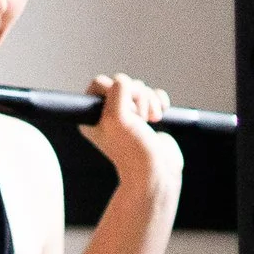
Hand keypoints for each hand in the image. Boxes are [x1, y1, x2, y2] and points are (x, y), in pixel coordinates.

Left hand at [80, 73, 182, 191]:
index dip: (115, 90)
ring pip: (141, 89)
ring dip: (149, 101)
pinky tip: (160, 114)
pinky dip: (159, 101)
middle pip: (124, 84)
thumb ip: (117, 91)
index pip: (100, 83)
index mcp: (93, 115)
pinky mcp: (148, 117)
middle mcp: (109, 114)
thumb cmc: (133, 150)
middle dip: (136, 97)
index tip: (123, 109)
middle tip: (138, 119)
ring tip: (150, 121)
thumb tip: (125, 81)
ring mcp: (130, 116)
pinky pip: (154, 95)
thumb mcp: (116, 116)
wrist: (156, 172)